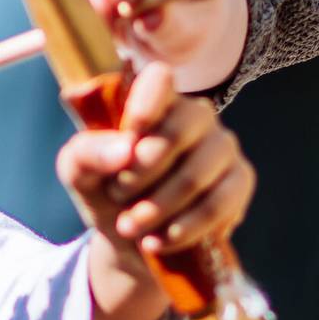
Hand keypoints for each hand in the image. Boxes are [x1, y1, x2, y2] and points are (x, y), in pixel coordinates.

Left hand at [58, 62, 254, 261]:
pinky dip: (185, 228)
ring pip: (197, 174)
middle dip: (143, 171)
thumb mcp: (78, 172)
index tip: (129, 133)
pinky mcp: (240, 181)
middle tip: (117, 195)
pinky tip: (159, 240)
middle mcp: (194, 115)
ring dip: (158, 207)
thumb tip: (124, 150)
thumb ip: (87, 153)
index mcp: (153, 100)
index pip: (160, 78)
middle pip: (183, 127)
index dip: (147, 102)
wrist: (131, 241)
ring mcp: (222, 146)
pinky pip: (219, 204)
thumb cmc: (105, 189)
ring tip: (130, 226)